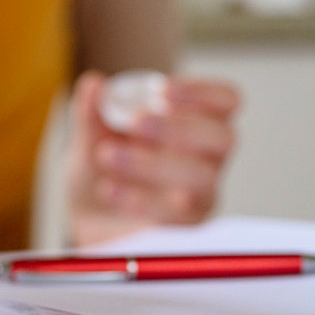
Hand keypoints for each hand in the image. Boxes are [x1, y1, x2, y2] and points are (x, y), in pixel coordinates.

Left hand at [67, 71, 239, 246]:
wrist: (89, 218)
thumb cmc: (104, 168)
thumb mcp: (91, 137)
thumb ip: (93, 112)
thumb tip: (94, 83)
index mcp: (194, 125)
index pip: (225, 101)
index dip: (202, 92)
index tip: (161, 88)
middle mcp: (207, 160)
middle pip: (222, 138)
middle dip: (179, 127)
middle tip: (136, 121)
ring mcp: (200, 196)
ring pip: (200, 178)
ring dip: (152, 163)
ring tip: (107, 154)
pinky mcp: (184, 230)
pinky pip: (175, 216)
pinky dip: (138, 199)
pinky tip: (108, 189)